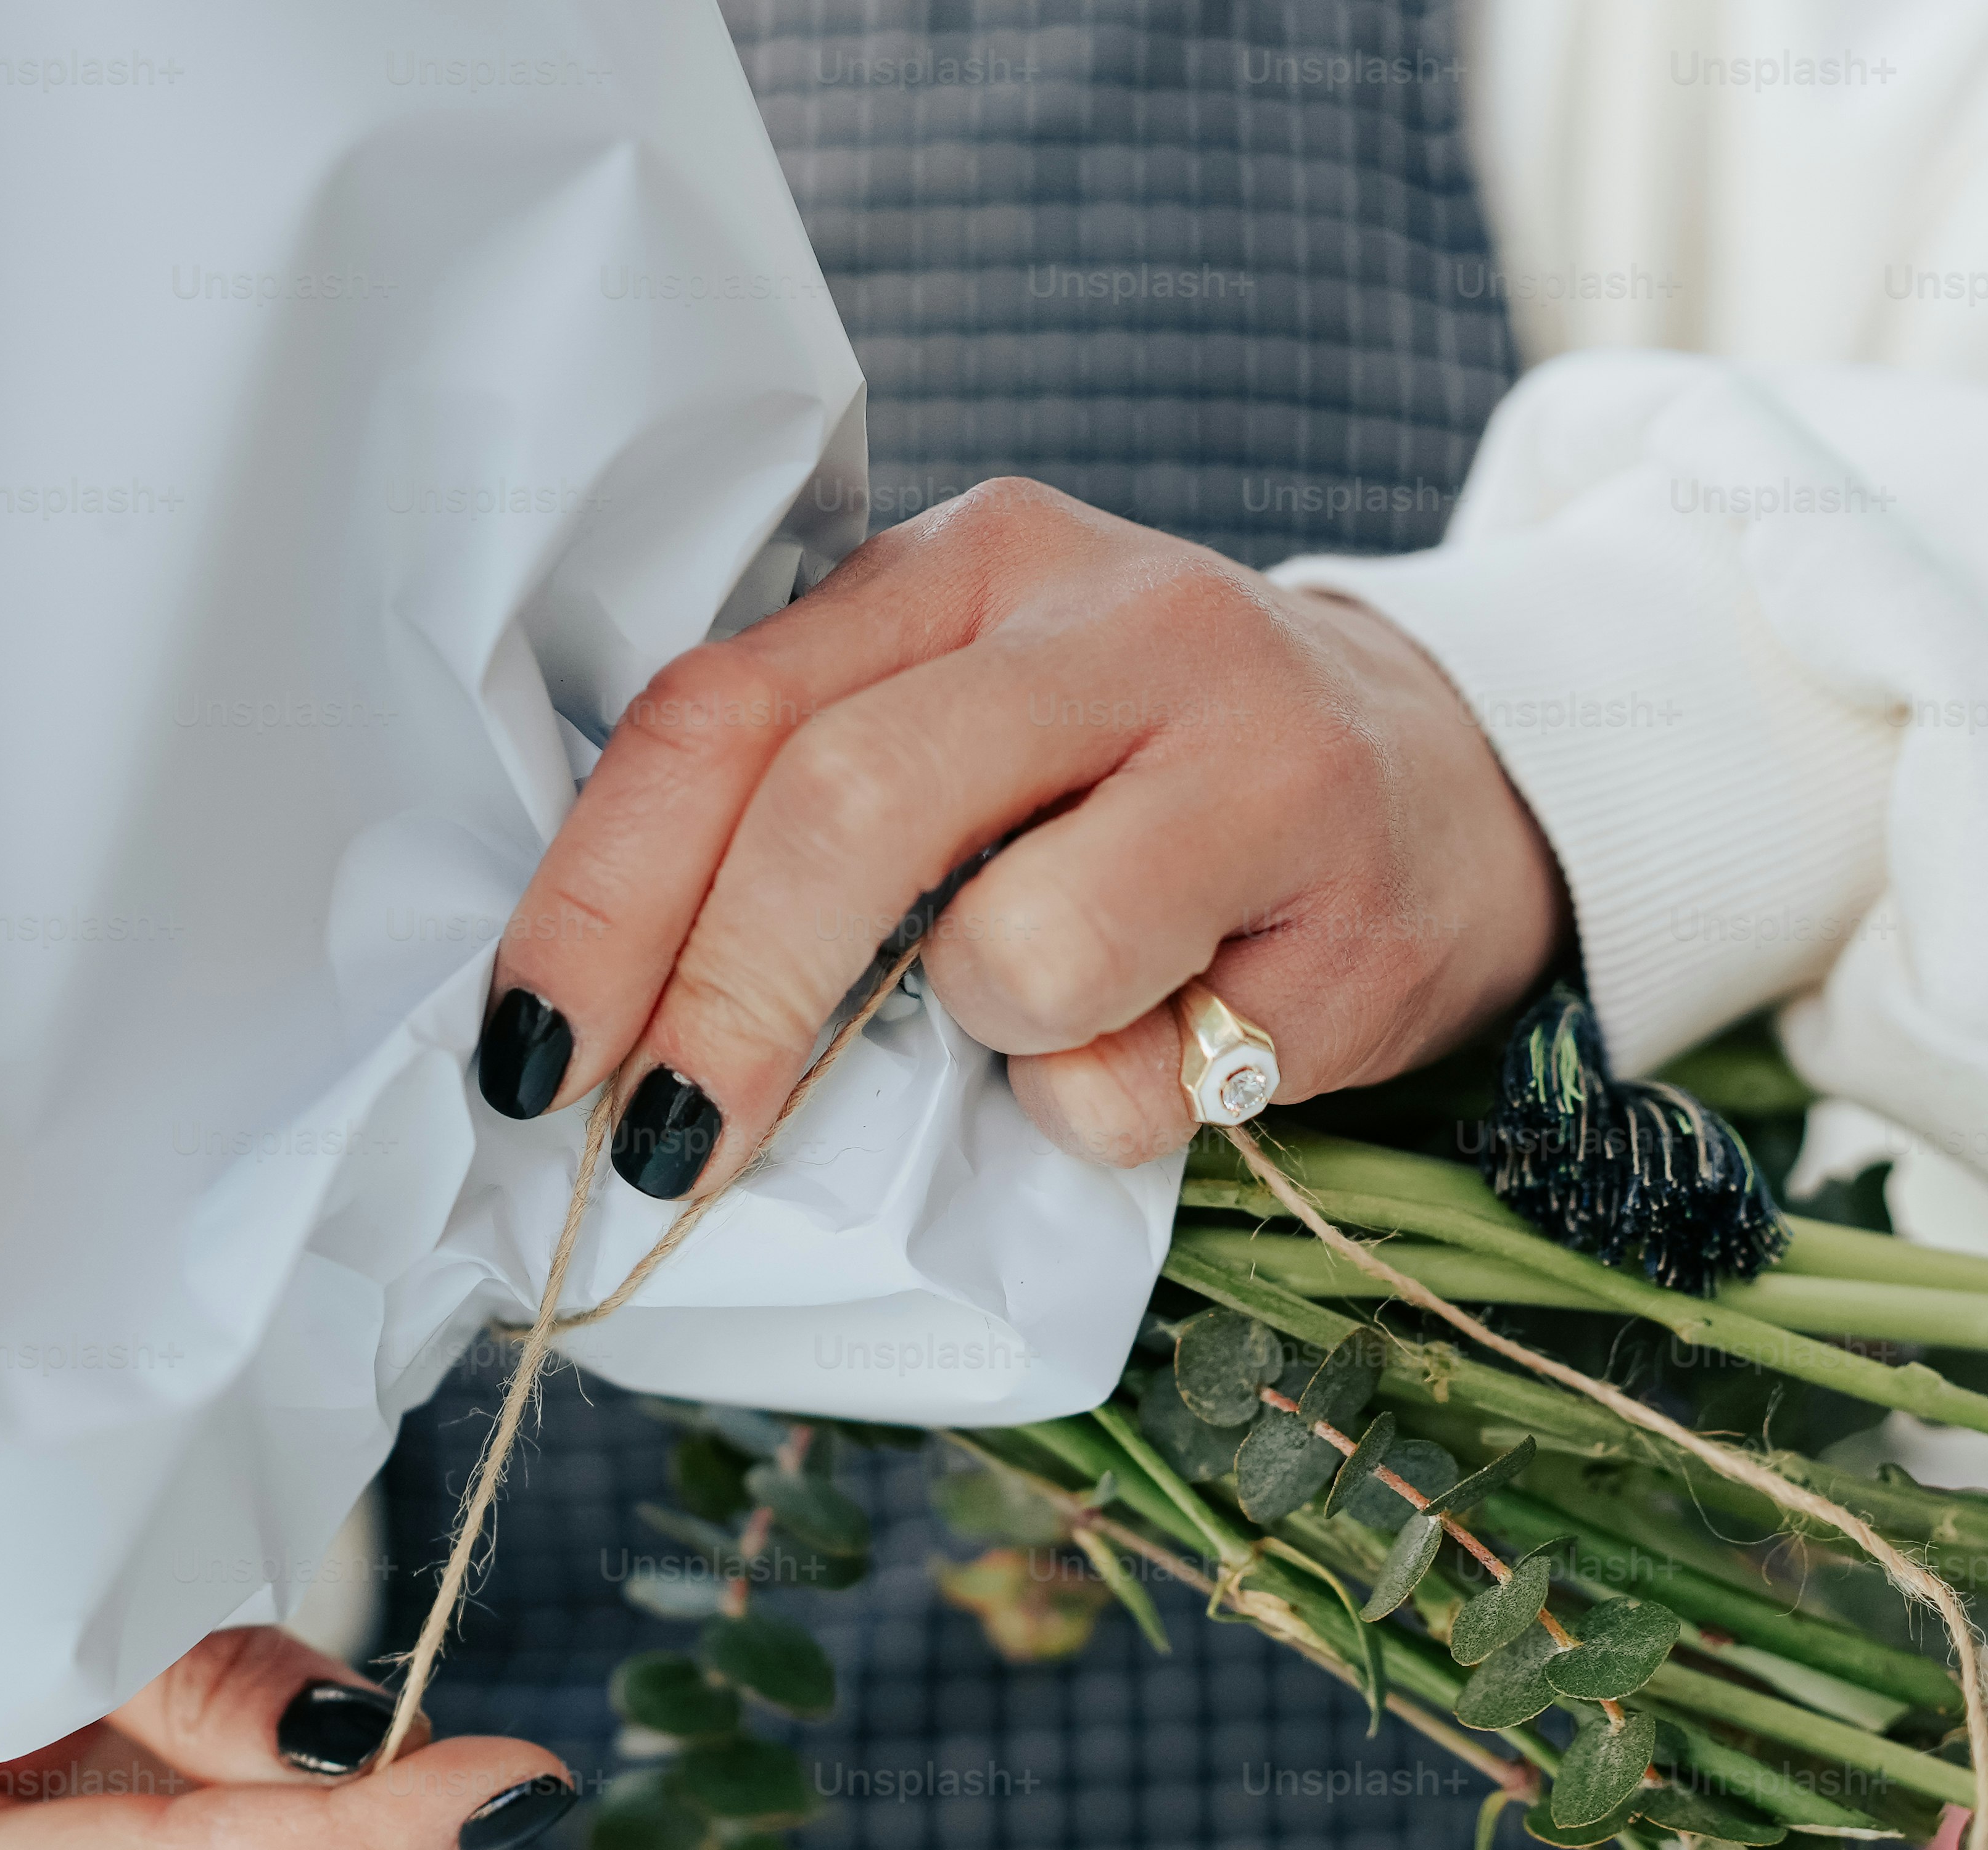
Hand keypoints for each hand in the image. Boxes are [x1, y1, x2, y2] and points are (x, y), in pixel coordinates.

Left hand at [473, 477, 1566, 1190]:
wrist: (1457, 787)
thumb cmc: (1152, 787)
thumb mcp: (977, 728)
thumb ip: (814, 803)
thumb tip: (611, 1026)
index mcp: (968, 565)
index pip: (725, 710)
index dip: (601, 897)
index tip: (530, 1050)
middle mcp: (1109, 622)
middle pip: (844, 809)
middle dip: (725, 1005)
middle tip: (661, 1146)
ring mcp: (1250, 751)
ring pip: (1015, 948)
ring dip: (983, 1041)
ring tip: (1046, 1021)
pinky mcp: (1347, 912)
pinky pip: (1142, 1072)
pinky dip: (1110, 1104)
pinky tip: (1180, 1039)